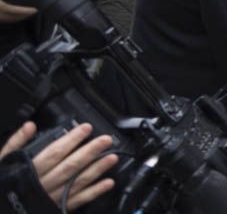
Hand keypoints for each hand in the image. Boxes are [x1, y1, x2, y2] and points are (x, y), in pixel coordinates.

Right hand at [2, 122, 117, 209]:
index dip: (72, 139)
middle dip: (90, 152)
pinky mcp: (56, 208)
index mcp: (29, 171)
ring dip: (96, 170)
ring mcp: (50, 197)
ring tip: (113, 157)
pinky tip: (107, 183)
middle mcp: (42, 184)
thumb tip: (30, 125)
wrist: (1, 209)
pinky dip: (94, 192)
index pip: (54, 152)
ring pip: (76, 182)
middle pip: (69, 166)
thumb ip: (16, 143)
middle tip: (106, 140)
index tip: (86, 128)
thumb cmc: (3, 183)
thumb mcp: (2, 161)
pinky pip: (77, 200)